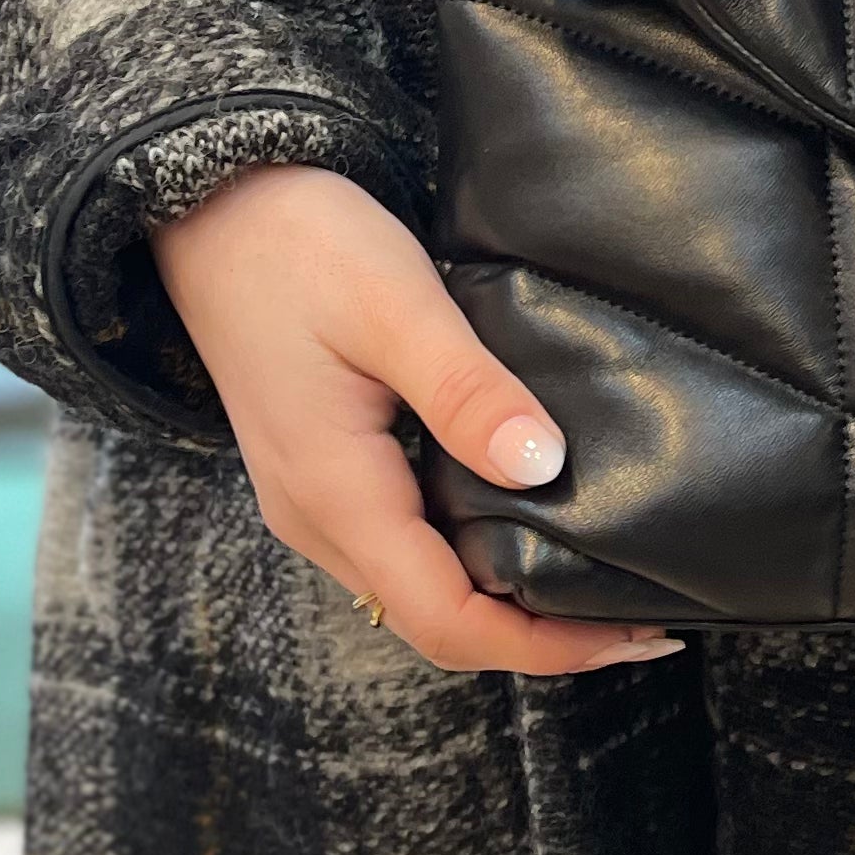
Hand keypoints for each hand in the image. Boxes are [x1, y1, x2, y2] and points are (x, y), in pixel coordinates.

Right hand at [153, 166, 680, 678]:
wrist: (212, 208)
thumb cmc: (297, 243)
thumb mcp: (392, 302)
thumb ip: (466, 391)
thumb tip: (543, 467)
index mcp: (335, 494)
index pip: (447, 619)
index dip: (545, 645)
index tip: (636, 633)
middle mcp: (319, 519)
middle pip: (438, 622)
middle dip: (541, 637)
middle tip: (643, 621)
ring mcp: (317, 501)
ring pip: (422, 591)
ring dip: (510, 604)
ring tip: (603, 585)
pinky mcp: (328, 473)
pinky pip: (408, 548)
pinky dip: (477, 559)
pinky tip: (533, 526)